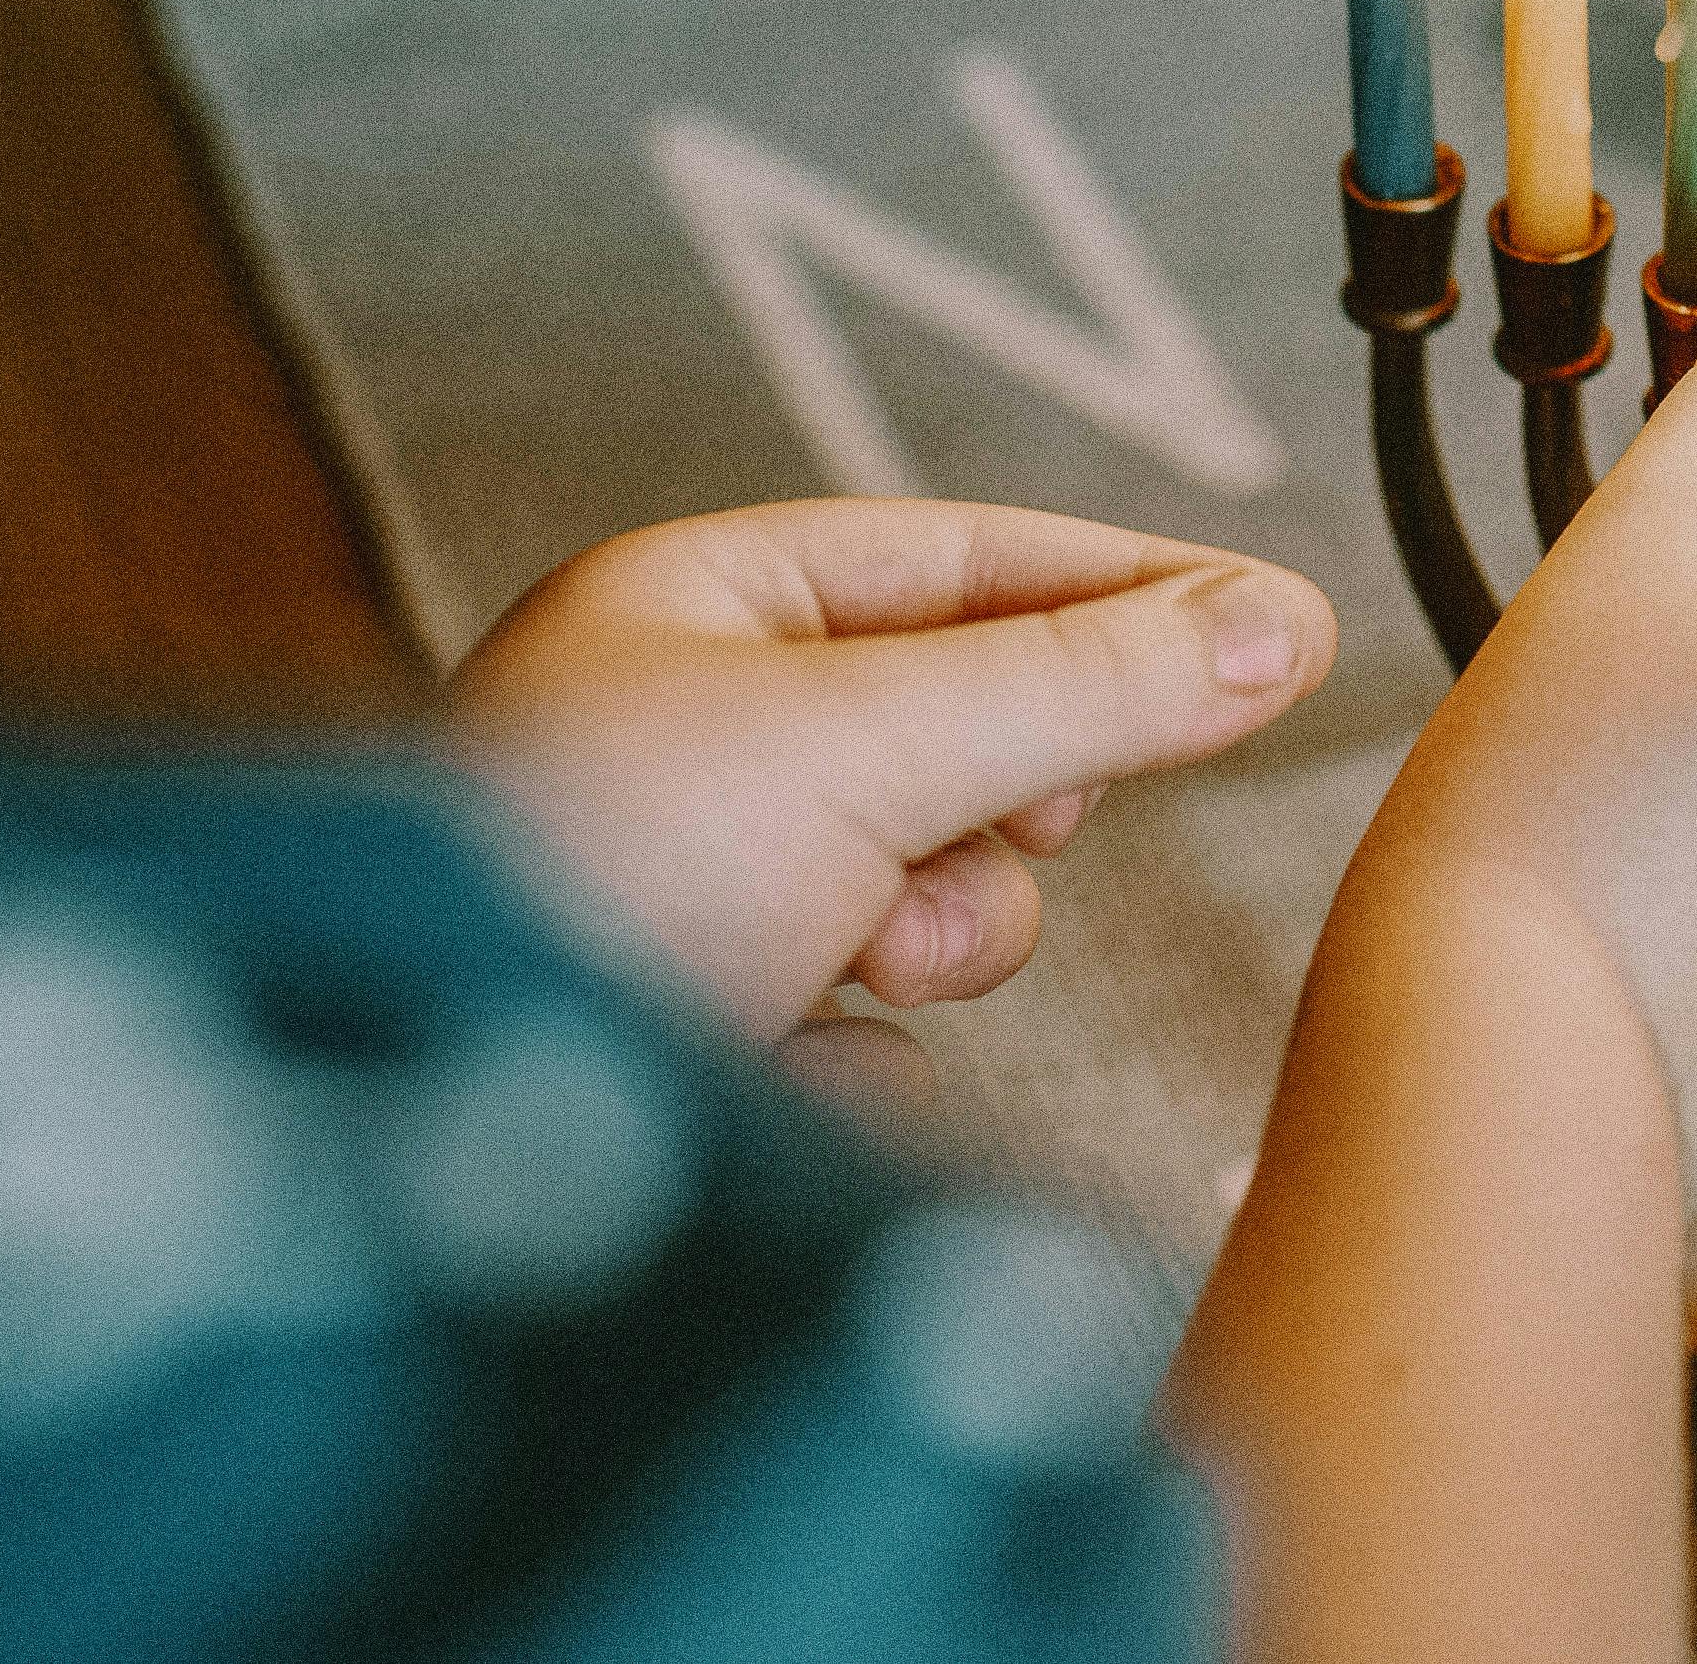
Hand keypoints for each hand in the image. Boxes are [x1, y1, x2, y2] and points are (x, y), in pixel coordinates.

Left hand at [441, 500, 1336, 1042]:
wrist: (414, 1135)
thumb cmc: (570, 876)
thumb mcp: (866, 740)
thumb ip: (1086, 684)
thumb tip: (1282, 624)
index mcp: (697, 607)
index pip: (967, 560)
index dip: (1129, 588)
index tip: (1282, 625)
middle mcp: (686, 738)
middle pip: (963, 736)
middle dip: (996, 793)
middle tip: (1011, 813)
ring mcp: (690, 902)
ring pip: (929, 903)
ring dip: (930, 934)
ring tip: (847, 956)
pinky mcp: (697, 1055)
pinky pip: (864, 1043)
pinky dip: (850, 1061)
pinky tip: (780, 1069)